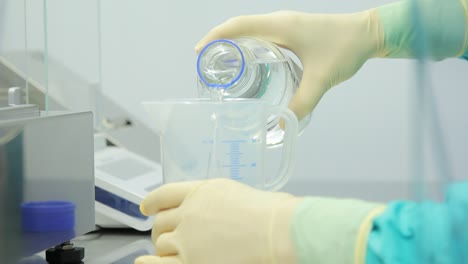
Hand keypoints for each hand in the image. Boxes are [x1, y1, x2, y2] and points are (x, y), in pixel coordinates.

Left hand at [134, 179, 301, 263]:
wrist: (278, 232)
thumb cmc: (273, 214)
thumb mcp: (242, 195)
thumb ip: (220, 202)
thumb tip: (221, 214)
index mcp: (202, 191)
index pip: (167, 193)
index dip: (153, 201)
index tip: (147, 206)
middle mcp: (189, 213)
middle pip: (161, 221)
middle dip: (160, 229)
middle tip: (164, 235)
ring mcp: (187, 239)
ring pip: (162, 243)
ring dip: (163, 247)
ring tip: (168, 253)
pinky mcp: (189, 261)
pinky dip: (149, 263)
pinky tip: (144, 263)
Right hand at [195, 10, 384, 120]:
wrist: (367, 33)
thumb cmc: (345, 49)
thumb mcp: (321, 79)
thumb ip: (302, 103)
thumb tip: (281, 125)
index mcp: (281, 26)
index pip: (239, 26)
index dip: (216, 37)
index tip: (199, 51)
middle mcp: (279, 22)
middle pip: (239, 26)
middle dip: (219, 41)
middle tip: (206, 63)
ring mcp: (286, 24)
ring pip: (251, 29)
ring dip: (233, 42)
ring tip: (220, 64)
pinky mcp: (292, 30)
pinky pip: (262, 34)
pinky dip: (249, 44)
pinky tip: (248, 62)